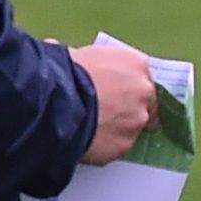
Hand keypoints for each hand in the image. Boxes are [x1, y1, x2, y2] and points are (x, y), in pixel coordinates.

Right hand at [69, 36, 159, 166]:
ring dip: (117, 128)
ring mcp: (137, 121)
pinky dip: (105, 145)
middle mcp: (144, 92)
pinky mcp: (124, 145)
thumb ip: (96, 64)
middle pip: (144, 103)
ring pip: (132, 127)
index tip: (114, 93)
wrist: (56, 101)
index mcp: (136, 64)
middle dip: (128, 108)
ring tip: (92, 128)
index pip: (140, 77)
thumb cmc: (65, 72)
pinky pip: (116, 146)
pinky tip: (87, 139)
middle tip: (105, 112)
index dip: (126, 86)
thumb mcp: (82, 55)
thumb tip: (81, 63)